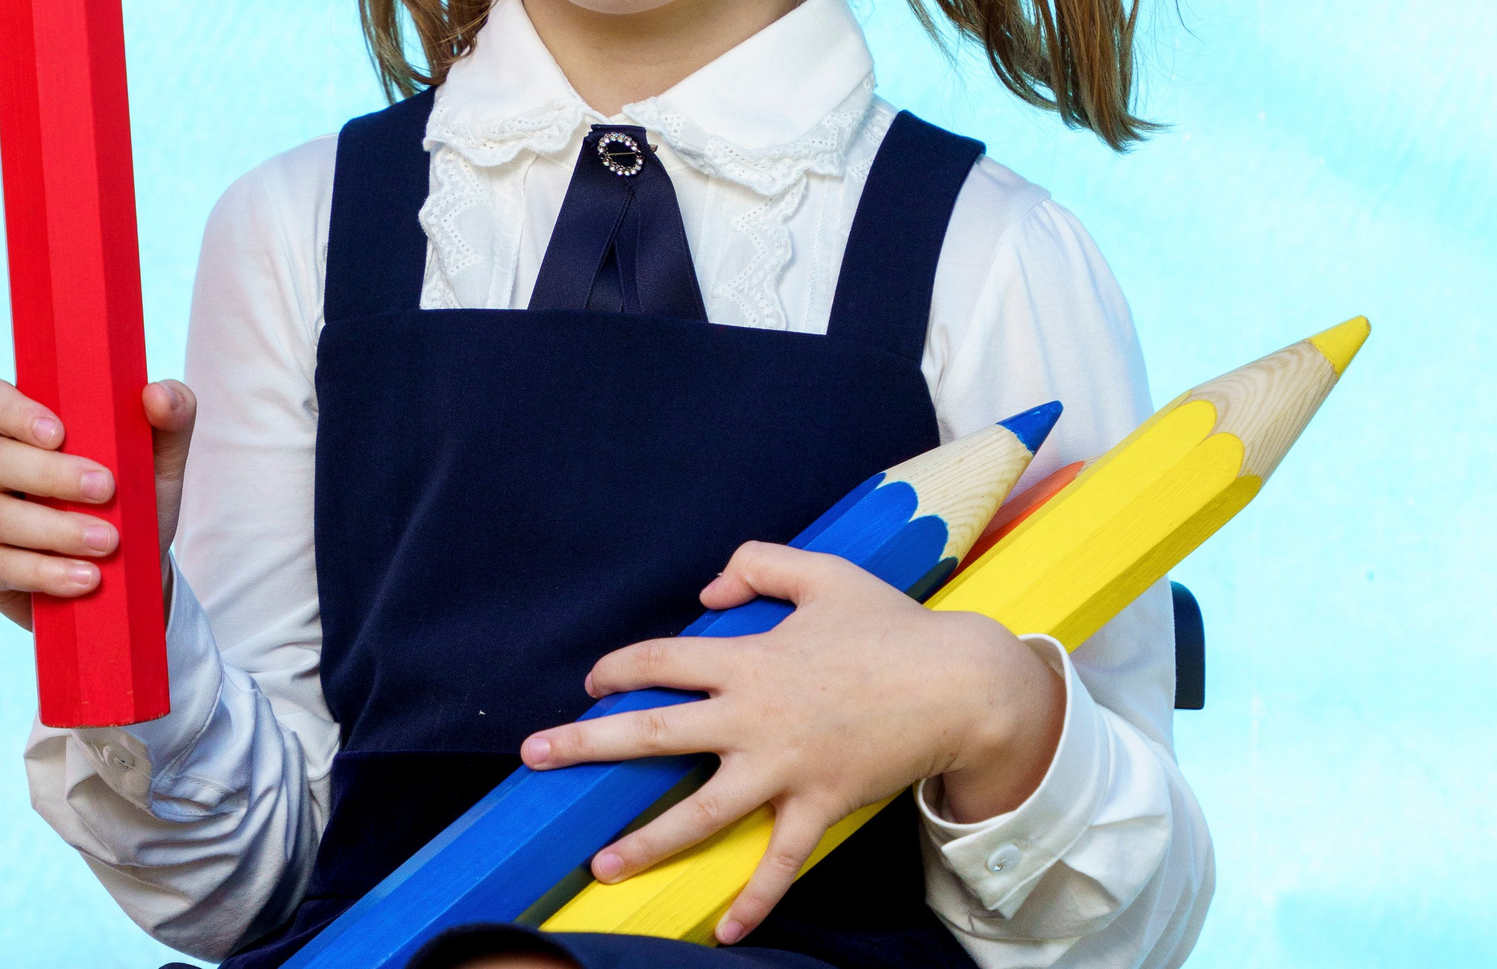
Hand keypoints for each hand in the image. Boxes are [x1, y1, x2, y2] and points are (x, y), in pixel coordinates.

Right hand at [0, 376, 196, 629]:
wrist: (127, 575)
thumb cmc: (132, 500)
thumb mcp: (159, 460)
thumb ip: (170, 417)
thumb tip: (157, 394)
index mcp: (18, 424)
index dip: (12, 410)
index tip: (59, 433)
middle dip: (50, 475)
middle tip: (107, 489)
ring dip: (55, 530)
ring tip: (108, 543)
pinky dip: (46, 572)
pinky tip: (85, 578)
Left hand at [518, 542, 1064, 942]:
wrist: (960, 685)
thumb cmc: (891, 626)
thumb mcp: (823, 573)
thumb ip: (757, 565)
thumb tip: (706, 593)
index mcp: (750, 658)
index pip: (661, 661)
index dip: (619, 668)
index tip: (593, 682)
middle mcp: (755, 717)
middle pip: (653, 732)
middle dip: (587, 744)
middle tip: (536, 757)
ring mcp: (785, 768)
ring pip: (700, 812)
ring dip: (647, 840)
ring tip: (601, 865)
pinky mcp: (819, 807)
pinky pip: (779, 863)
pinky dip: (753, 901)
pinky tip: (724, 932)